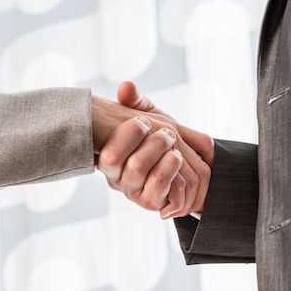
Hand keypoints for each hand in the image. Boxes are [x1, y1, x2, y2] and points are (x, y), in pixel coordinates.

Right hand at [95, 82, 213, 217]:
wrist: (175, 161)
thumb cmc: (152, 134)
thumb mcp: (145, 114)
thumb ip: (135, 101)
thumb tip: (126, 86)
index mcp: (110, 157)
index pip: (112, 155)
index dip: (130, 135)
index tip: (143, 121)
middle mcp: (119, 179)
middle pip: (137, 167)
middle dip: (156, 145)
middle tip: (167, 133)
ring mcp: (137, 193)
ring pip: (155, 180)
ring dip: (171, 162)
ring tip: (176, 151)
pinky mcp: (156, 204)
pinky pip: (171, 198)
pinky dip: (180, 182)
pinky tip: (180, 166)